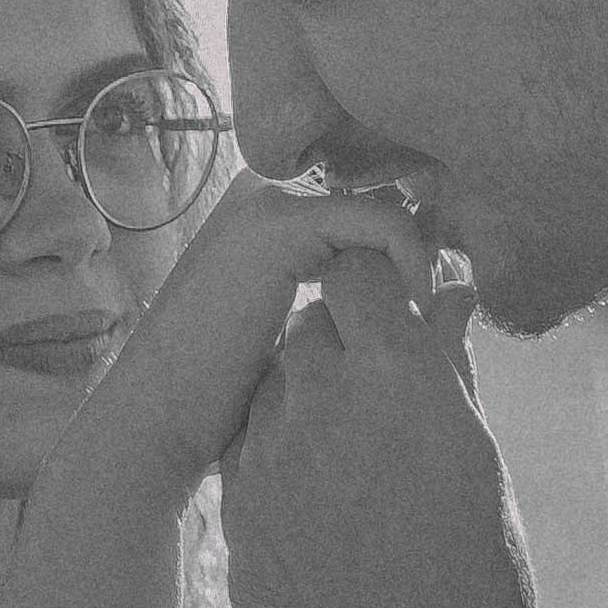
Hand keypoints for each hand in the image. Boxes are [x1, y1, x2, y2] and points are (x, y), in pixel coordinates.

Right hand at [79, 175, 435, 497]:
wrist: (158, 418)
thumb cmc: (228, 396)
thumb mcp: (303, 333)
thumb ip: (353, 299)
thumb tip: (450, 291)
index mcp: (273, 209)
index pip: (376, 206)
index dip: (417, 254)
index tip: (436, 314)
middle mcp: (269, 189)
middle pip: (392, 200)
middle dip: (427, 258)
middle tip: (445, 320)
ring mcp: (270, 201)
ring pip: (396, 212)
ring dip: (422, 270)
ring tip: (423, 330)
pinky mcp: (279, 226)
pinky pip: (385, 225)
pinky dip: (412, 269)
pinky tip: (408, 323)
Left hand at [223, 252, 538, 607]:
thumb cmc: (474, 590)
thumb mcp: (482, 469)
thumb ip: (452, 375)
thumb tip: (448, 305)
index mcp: (399, 375)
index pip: (359, 271)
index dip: (375, 281)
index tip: (396, 305)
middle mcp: (322, 398)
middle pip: (309, 322)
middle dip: (340, 338)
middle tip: (378, 383)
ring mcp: (268, 452)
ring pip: (272, 382)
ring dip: (304, 393)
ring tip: (349, 447)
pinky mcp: (236, 505)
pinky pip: (249, 443)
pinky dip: (277, 447)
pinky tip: (315, 491)